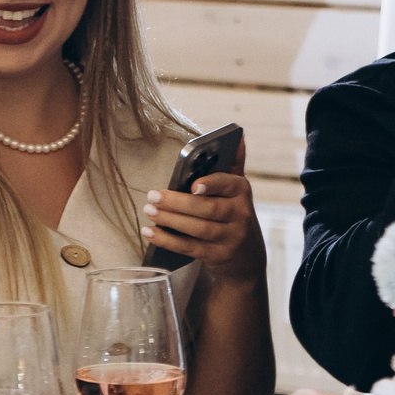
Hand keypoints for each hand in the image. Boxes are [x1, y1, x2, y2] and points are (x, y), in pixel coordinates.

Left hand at [144, 172, 264, 286]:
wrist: (246, 258)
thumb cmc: (233, 214)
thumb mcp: (236, 191)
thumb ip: (233, 165)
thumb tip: (238, 137)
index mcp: (242, 192)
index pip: (228, 185)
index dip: (211, 184)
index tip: (193, 184)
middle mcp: (240, 215)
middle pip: (207, 209)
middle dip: (177, 203)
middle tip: (152, 196)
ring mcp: (230, 238)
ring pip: (197, 229)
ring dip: (170, 220)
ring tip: (148, 211)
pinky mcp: (217, 256)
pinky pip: (189, 248)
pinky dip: (167, 240)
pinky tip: (149, 232)